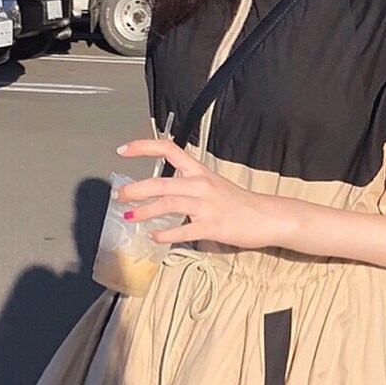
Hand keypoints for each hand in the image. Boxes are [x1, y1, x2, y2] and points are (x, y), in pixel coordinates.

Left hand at [115, 139, 286, 249]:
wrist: (266, 217)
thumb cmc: (238, 203)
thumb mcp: (212, 186)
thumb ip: (189, 186)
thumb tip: (164, 193)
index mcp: (199, 171)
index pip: (169, 149)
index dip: (144, 147)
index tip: (122, 150)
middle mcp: (200, 184)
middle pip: (162, 181)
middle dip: (137, 189)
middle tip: (120, 196)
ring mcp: (206, 205)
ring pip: (169, 203)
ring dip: (146, 211)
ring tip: (130, 217)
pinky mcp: (212, 226)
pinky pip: (184, 230)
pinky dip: (166, 234)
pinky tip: (154, 237)